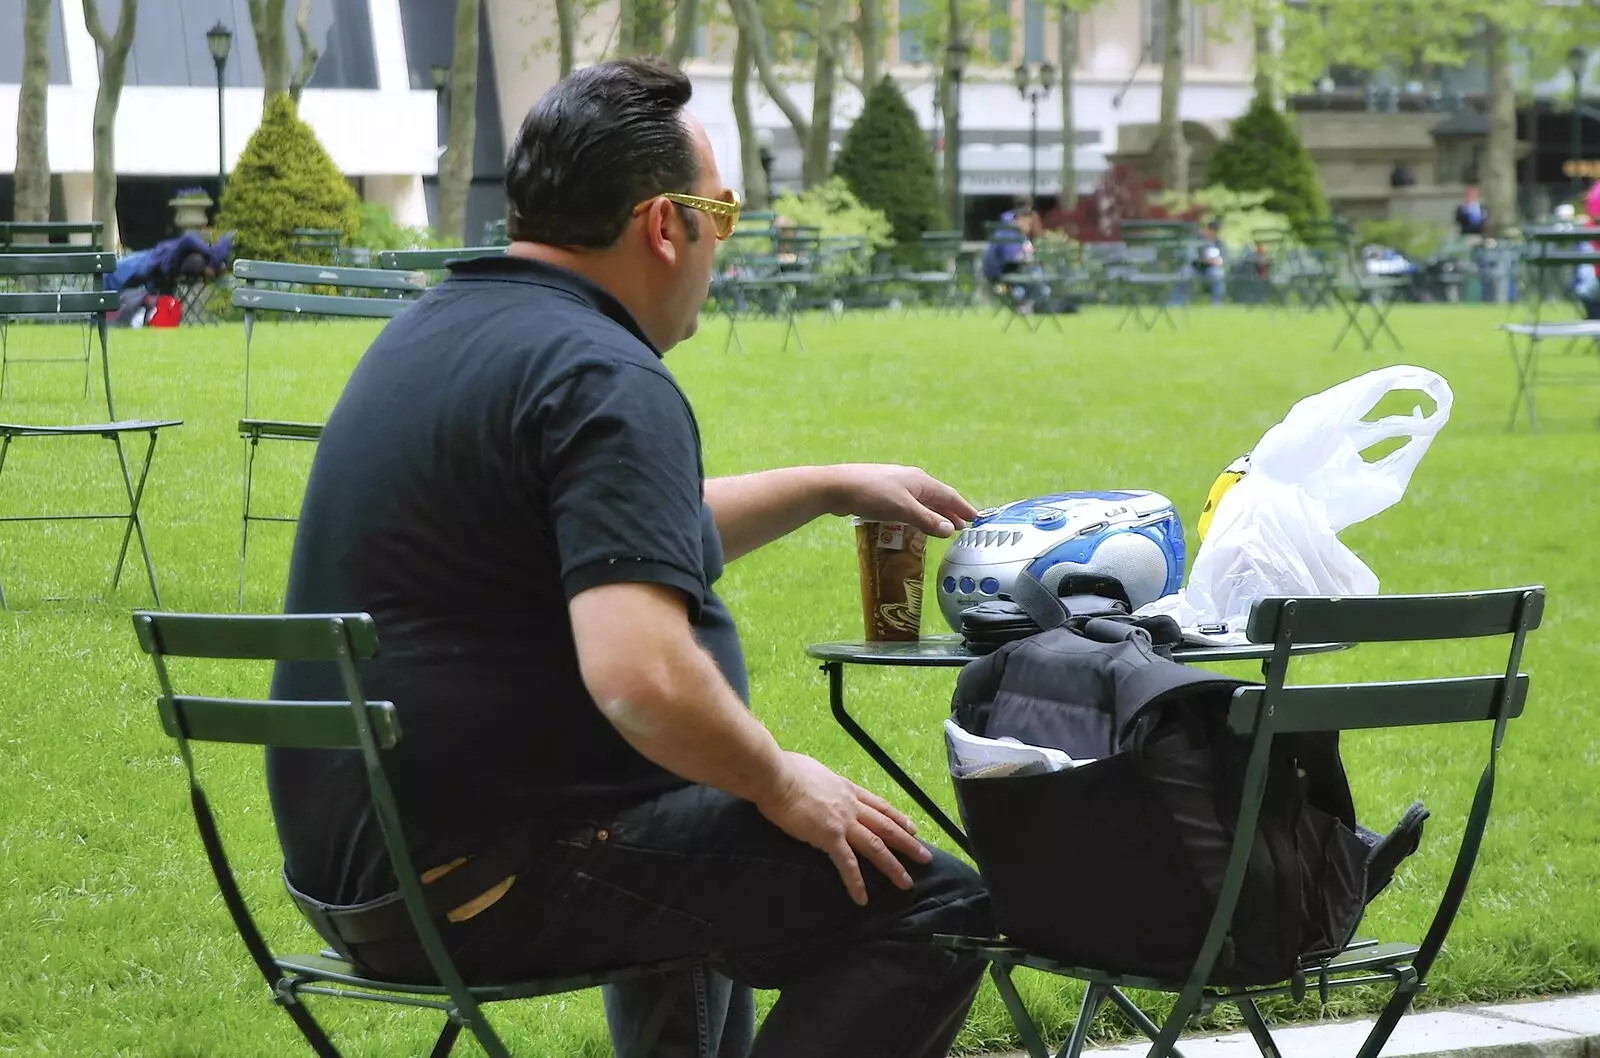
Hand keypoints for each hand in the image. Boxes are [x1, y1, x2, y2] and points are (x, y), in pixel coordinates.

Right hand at [755, 752, 932, 905]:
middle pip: (886, 826)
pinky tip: (862, 899)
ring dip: (893, 866)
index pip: (879, 806)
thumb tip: (817, 782)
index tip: (912, 828)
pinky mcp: (828, 837)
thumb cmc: (786, 769)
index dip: (898, 818)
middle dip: (908, 843)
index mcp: (847, 789)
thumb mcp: (814, 771)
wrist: (776, 776)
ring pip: (876, 846)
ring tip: (906, 883)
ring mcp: (843, 822)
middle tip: (925, 857)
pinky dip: (855, 882)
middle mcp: (851, 805)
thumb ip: (822, 782)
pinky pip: (846, 864)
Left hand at [825, 464, 977, 538]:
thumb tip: (950, 529)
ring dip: (932, 515)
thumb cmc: (872, 495)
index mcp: (920, 481)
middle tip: (960, 527)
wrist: (837, 487)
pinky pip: (906, 505)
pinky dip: (915, 515)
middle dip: (949, 513)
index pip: (949, 495)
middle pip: (936, 498)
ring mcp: (896, 485)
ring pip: (921, 501)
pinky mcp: (882, 492)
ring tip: (940, 528)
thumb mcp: (903, 510)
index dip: (962, 508)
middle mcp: (911, 480)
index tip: (975, 519)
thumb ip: (927, 521)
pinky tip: (912, 524)